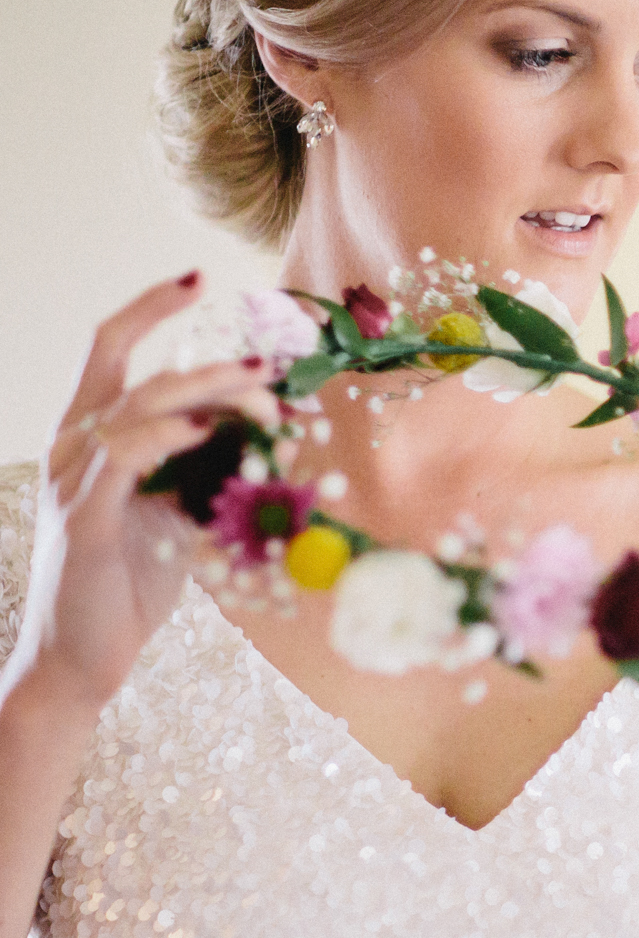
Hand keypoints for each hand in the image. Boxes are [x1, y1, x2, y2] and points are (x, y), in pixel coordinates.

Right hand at [16, 274, 281, 709]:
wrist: (82, 660)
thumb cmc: (128, 589)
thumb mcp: (176, 519)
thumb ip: (204, 473)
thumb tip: (265, 440)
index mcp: (90, 437)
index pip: (110, 348)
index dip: (150, 306)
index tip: (199, 277)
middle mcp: (72, 446)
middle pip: (138, 372)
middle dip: (211, 365)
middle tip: (268, 364)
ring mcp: (74, 480)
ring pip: (136, 408)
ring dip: (204, 394)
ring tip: (260, 395)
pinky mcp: (86, 519)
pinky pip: (122, 459)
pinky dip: (164, 436)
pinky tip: (203, 429)